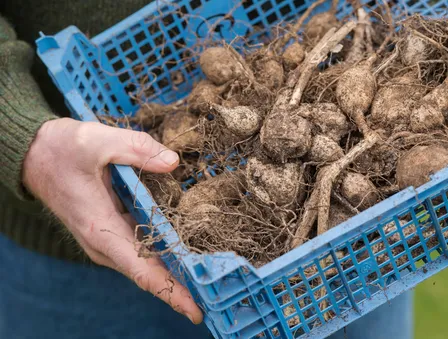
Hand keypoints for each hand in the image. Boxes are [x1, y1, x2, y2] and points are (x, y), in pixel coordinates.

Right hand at [22, 118, 202, 323]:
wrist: (36, 155)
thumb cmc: (62, 149)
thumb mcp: (97, 140)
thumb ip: (136, 149)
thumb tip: (172, 162)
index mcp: (100, 227)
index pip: (141, 270)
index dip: (170, 291)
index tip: (195, 310)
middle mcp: (104, 241)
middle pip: (149, 273)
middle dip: (181, 288)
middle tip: (216, 297)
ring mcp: (107, 238)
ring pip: (146, 263)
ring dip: (176, 274)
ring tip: (210, 281)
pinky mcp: (111, 230)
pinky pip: (142, 249)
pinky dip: (164, 256)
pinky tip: (187, 255)